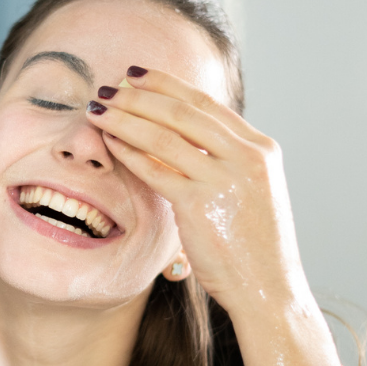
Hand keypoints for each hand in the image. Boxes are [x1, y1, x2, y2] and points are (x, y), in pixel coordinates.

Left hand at [85, 69, 301, 309]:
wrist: (269, 289)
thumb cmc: (257, 248)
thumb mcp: (253, 191)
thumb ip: (228, 161)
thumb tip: (186, 138)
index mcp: (262, 149)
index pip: (207, 104)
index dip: (167, 85)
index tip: (137, 76)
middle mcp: (247, 157)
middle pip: (182, 112)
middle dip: (139, 96)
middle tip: (108, 87)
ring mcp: (225, 179)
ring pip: (163, 135)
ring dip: (124, 119)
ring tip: (97, 111)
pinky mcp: (200, 205)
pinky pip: (154, 169)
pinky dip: (128, 152)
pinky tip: (110, 144)